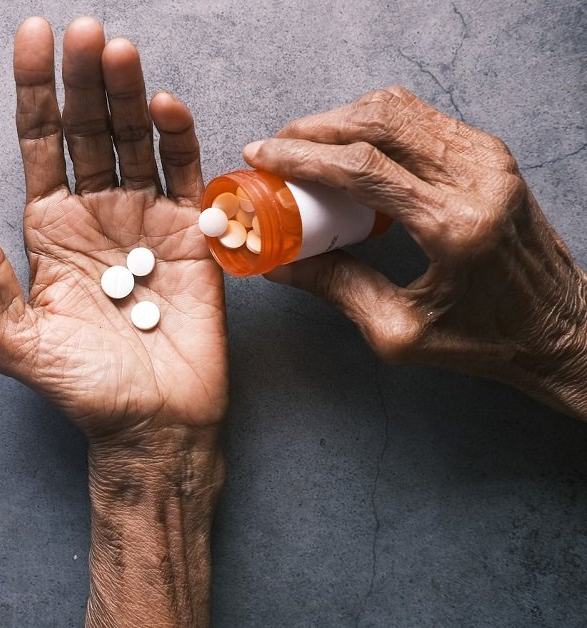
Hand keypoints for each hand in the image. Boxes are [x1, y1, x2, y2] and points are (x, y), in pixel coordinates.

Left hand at [0, 17, 226, 446]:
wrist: (151, 425)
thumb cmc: (81, 388)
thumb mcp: (16, 339)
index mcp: (47, 228)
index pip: (39, 142)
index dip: (35, 90)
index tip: (31, 37)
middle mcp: (94, 212)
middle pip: (87, 129)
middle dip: (83, 79)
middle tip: (84, 30)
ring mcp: (144, 217)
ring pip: (134, 140)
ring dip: (127, 94)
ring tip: (118, 51)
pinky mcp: (191, 233)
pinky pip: (184, 173)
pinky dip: (178, 138)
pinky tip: (165, 105)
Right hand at [244, 86, 586, 418]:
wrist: (560, 329)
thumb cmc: (487, 338)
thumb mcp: (399, 331)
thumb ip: (337, 287)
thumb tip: (279, 263)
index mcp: (453, 226)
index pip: (363, 168)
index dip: (302, 154)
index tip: (262, 154)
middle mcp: (477, 181)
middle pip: (379, 121)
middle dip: (315, 127)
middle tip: (276, 146)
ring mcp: (489, 161)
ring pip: (400, 109)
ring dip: (344, 118)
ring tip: (306, 144)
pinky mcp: (492, 156)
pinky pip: (422, 119)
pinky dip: (376, 123)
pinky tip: (350, 147)